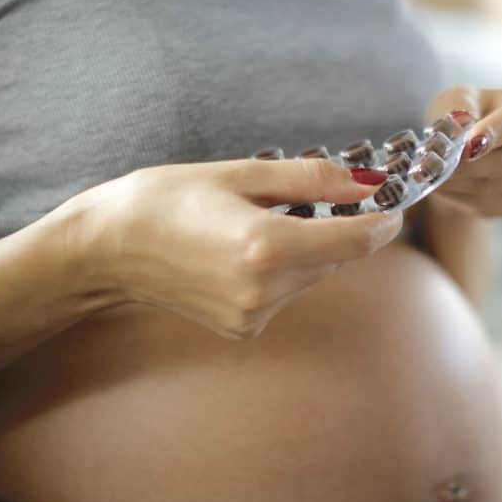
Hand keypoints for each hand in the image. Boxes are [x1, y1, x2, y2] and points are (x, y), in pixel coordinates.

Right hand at [70, 160, 402, 339]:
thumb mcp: (240, 174)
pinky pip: (286, 294)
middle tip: (311, 196)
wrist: (107, 250)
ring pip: (312, 276)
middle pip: (336, 258)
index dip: (383, 222)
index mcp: (266, 247)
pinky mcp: (243, 328)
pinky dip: (282, 270)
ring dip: (307, 248)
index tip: (393, 204)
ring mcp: (253, 316)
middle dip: (337, 228)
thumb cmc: (166, 199)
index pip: (355, 241)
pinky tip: (242, 251)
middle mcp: (265, 291)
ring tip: (257, 222)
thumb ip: (311, 179)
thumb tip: (368, 182)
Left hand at [424, 86, 501, 217]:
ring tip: (428, 171)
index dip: (496, 132)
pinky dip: (458, 194)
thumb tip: (458, 130)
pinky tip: (440, 182)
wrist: (472, 148)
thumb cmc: (471, 113)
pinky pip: (486, 203)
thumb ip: (458, 107)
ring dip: (459, 180)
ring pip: (496, 185)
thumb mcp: (461, 97)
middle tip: (435, 163)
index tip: (469, 144)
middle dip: (470, 163)